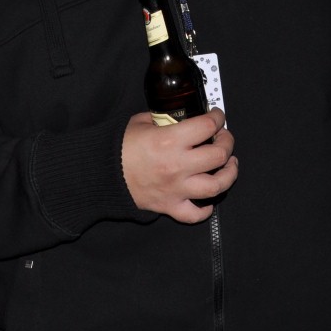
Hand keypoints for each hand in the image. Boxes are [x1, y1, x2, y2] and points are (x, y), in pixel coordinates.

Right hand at [121, 109, 237, 223]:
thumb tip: (178, 117)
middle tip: (223, 138)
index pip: (207, 126)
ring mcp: (176, 188)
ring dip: (228, 174)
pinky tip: (208, 199)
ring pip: (216, 186)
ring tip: (229, 165)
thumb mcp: (141, 122)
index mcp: (170, 141)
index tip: (217, 116)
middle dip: (227, 142)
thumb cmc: (118, 148)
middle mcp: (178, 165)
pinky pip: (195, 214)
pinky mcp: (170, 205)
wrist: (101, 175)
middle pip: (219, 155)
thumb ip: (163, 119)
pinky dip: (205, 209)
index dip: (218, 118)